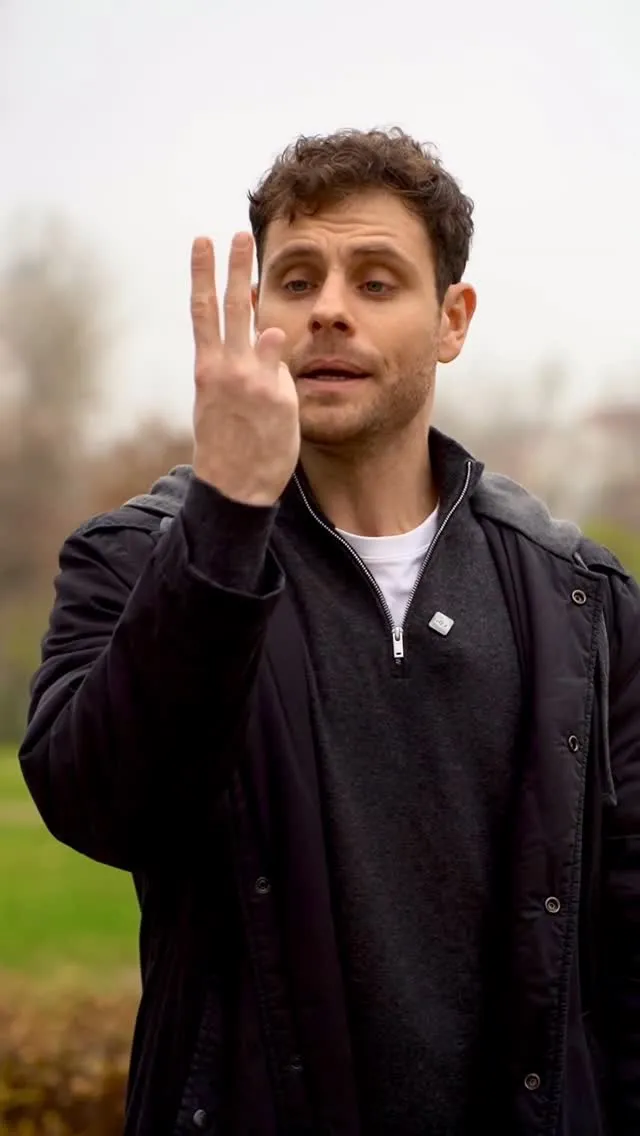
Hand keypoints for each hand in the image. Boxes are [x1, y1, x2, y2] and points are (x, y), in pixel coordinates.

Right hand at [190, 233, 299, 506]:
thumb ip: (238, 370)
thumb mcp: (221, 404)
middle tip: (234, 234)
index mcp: (207, 370)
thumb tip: (263, 335)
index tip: (203, 242)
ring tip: (255, 264)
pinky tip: (278, 331)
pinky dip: (276, 348)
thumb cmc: (231, 448)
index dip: (203, 275)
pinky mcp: (274, 397)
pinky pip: (279, 365)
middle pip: (225, 307)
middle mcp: (225, 369)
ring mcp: (249, 381)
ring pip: (249, 326)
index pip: (203, 312)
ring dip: (249, 290)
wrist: (234, 487)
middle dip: (229, 268)